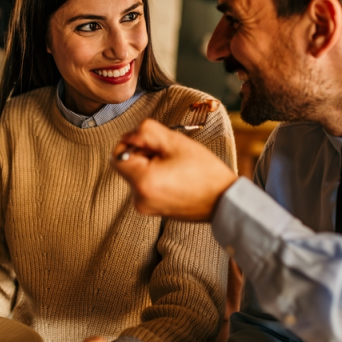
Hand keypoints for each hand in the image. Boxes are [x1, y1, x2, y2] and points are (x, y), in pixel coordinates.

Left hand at [111, 119, 237, 220]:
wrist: (223, 200)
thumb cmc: (204, 172)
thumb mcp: (175, 142)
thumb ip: (146, 132)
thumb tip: (130, 134)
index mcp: (142, 182)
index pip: (117, 154)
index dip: (132, 142)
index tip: (153, 143)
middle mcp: (138, 198)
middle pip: (127, 164)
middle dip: (143, 153)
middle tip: (169, 153)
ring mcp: (144, 206)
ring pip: (136, 173)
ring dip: (150, 164)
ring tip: (175, 165)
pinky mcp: (152, 208)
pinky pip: (145, 185)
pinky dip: (155, 176)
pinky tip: (175, 175)